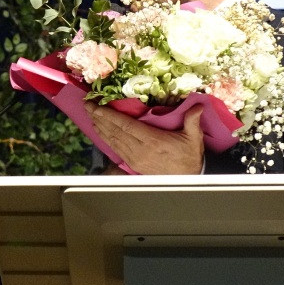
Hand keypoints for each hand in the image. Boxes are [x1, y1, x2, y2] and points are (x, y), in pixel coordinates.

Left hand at [86, 101, 204, 174]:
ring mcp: (135, 158)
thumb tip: (197, 106)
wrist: (187, 179)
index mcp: (152, 141)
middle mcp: (140, 150)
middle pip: (114, 131)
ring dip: (99, 127)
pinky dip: (105, 139)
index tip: (97, 106)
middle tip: (86, 105)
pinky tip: (99, 131)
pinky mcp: (133, 163)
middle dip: (98, 118)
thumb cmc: (189, 157)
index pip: (125, 126)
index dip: (109, 116)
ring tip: (89, 115)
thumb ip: (192, 121)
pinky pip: (115, 149)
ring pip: (112, 140)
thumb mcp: (193, 138)